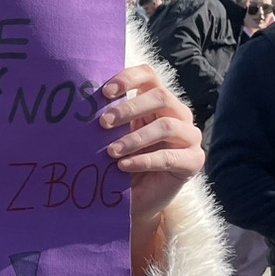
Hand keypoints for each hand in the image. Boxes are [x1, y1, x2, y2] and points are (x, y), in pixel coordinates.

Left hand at [99, 64, 203, 270]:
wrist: (136, 200)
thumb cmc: (122, 162)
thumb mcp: (114, 137)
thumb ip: (108, 120)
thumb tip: (81, 105)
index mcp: (158, 101)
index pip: (148, 76)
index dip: (128, 78)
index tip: (104, 92)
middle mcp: (178, 114)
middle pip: (161, 96)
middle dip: (129, 108)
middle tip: (103, 123)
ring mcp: (190, 136)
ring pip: (166, 126)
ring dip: (135, 138)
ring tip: (111, 152)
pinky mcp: (193, 161)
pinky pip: (169, 156)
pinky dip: (143, 160)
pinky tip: (123, 166)